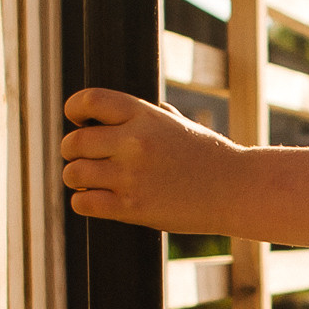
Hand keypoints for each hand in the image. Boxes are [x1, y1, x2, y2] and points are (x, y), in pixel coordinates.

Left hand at [61, 86, 232, 229]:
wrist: (238, 189)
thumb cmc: (210, 157)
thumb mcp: (181, 125)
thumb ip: (151, 117)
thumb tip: (127, 111)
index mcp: (145, 115)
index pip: (90, 100)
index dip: (74, 108)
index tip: (76, 119)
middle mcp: (134, 142)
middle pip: (74, 141)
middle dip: (71, 150)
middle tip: (80, 158)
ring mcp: (132, 176)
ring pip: (73, 173)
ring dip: (75, 178)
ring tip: (88, 181)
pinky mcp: (132, 208)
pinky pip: (83, 203)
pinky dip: (82, 202)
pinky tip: (95, 200)